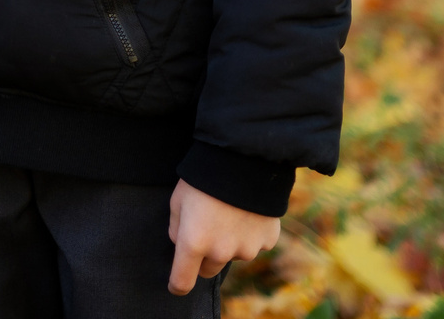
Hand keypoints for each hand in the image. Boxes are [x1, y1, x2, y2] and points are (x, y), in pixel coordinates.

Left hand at [166, 180, 280, 294]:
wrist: (245, 159)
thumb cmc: (204, 177)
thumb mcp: (177, 200)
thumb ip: (177, 230)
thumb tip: (182, 245)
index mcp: (194, 243)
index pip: (182, 281)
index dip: (177, 284)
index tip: (176, 283)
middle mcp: (221, 252)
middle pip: (208, 270)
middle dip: (203, 257)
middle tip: (204, 229)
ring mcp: (246, 249)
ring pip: (232, 255)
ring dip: (229, 243)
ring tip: (228, 212)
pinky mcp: (267, 241)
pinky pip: (254, 244)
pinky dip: (250, 234)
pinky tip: (247, 211)